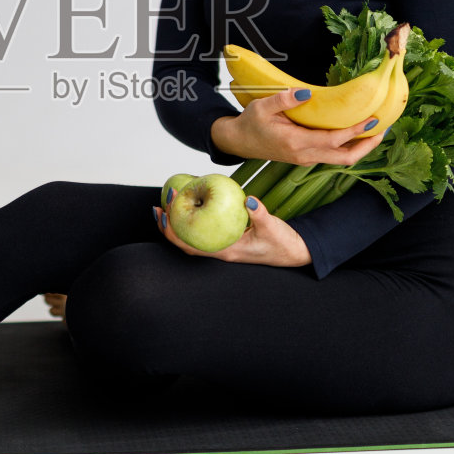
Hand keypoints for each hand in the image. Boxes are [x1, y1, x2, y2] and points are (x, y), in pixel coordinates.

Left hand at [154, 188, 311, 267]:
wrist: (294, 252)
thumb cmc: (283, 243)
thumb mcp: (273, 227)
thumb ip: (261, 214)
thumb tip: (249, 200)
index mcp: (227, 251)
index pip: (191, 245)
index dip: (174, 230)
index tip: (167, 209)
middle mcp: (221, 251)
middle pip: (185, 243)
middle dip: (169, 226)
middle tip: (159, 205)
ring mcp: (223, 247)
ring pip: (193, 238)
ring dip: (178, 224)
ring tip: (167, 206)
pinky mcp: (228, 241)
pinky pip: (204, 232)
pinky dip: (193, 221)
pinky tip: (191, 206)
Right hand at [218, 87, 385, 166]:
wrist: (238, 141)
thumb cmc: (250, 123)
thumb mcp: (262, 107)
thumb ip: (284, 99)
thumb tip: (306, 92)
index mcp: (295, 143)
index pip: (332, 140)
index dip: (354, 131)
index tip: (372, 119)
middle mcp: (304, 155)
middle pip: (344, 158)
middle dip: (366, 146)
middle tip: (383, 128)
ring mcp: (306, 158)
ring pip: (341, 159)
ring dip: (360, 147)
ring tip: (375, 130)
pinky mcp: (306, 156)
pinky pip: (333, 155)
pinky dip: (348, 146)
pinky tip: (356, 132)